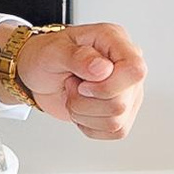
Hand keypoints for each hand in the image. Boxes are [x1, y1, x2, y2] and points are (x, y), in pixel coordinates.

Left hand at [0, 20, 145, 140]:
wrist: (39, 74)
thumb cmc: (46, 56)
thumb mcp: (53, 51)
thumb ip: (78, 57)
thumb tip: (103, 69)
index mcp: (115, 42)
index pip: (134, 70)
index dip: (107, 86)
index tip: (83, 85)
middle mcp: (126, 67)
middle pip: (121, 102)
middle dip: (85, 102)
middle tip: (72, 86)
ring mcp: (128, 91)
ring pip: (116, 121)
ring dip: (83, 113)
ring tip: (74, 95)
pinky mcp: (123, 112)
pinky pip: (114, 132)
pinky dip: (89, 125)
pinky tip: (80, 108)